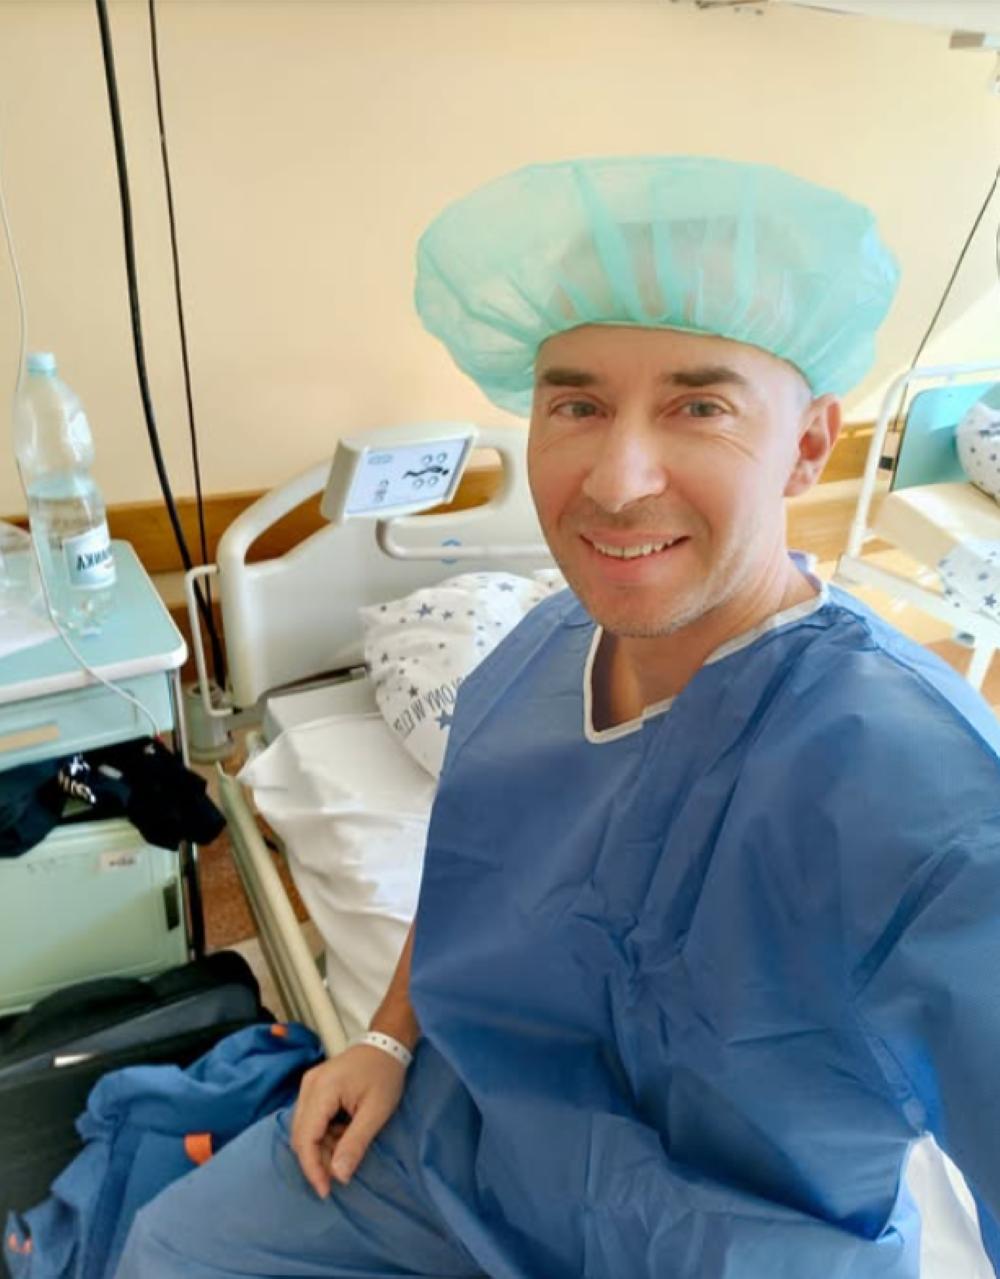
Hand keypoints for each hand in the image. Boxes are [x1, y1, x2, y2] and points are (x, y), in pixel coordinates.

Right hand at [290, 1045, 407, 1196]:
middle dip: (317, 1161)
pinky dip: (324, 1135)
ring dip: (321, 1148)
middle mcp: (309, 1086)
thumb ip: (355, 1144)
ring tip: (346, 1152)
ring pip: (304, 1130)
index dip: (312, 1168)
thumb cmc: (385, 1075)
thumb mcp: (376, 1112)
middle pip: (300, 1136)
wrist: (387, 1044)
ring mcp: (309, 1085)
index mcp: (322, 1089)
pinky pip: (310, 1120)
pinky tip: (343, 1137)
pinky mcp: (314, 1087)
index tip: (326, 1191)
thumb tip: (339, 1176)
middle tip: (340, 1175)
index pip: (306, 1138)